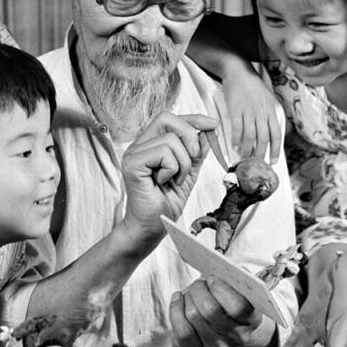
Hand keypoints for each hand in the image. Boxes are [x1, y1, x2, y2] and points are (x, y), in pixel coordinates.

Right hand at [120, 112, 214, 243]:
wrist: (152, 228)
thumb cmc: (166, 203)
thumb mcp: (189, 172)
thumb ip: (197, 152)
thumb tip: (209, 131)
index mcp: (149, 144)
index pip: (170, 119)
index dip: (194, 118)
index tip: (214, 124)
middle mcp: (138, 145)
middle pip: (168, 119)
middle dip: (190, 138)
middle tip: (192, 160)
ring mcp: (133, 154)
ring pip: (170, 140)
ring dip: (183, 163)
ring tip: (175, 180)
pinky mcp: (132, 164)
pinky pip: (163, 153)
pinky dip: (173, 169)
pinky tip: (165, 182)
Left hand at [170, 276, 266, 346]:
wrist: (228, 324)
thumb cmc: (230, 297)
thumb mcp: (238, 286)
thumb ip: (233, 276)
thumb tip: (221, 269)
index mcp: (252, 319)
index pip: (238, 306)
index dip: (220, 288)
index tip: (211, 278)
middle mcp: (238, 337)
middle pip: (211, 310)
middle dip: (199, 290)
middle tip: (198, 283)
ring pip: (194, 317)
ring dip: (188, 297)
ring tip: (191, 291)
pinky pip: (183, 333)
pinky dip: (175, 311)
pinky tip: (177, 298)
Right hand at [219, 65, 280, 162]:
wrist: (239, 72)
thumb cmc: (253, 86)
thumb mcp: (268, 99)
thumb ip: (270, 114)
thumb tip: (272, 131)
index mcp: (271, 111)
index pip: (276, 135)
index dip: (276, 150)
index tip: (274, 161)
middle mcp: (261, 113)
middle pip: (263, 139)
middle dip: (260, 154)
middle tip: (256, 163)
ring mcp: (248, 112)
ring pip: (250, 136)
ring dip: (246, 149)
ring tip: (243, 156)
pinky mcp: (236, 110)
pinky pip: (236, 128)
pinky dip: (235, 139)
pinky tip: (234, 145)